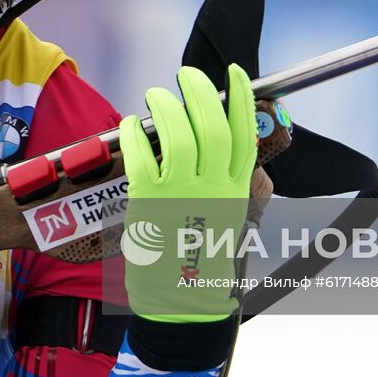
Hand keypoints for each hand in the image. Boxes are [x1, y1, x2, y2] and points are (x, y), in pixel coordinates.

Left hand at [119, 64, 257, 322]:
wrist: (182, 302)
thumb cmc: (200, 258)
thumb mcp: (227, 217)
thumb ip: (230, 181)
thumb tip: (228, 149)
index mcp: (235, 190)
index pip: (245, 134)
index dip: (242, 99)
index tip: (236, 74)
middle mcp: (213, 189)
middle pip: (213, 127)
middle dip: (199, 93)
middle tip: (186, 75)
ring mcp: (180, 195)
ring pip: (178, 136)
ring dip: (166, 107)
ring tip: (156, 96)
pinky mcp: (148, 202)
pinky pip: (142, 156)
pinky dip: (136, 134)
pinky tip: (132, 125)